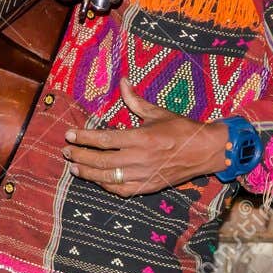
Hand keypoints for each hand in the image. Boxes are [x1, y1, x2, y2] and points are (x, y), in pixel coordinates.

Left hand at [62, 83, 229, 196]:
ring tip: (74, 168)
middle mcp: (139, 159)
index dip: (84, 138)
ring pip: (108, 178)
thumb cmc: (182, 129)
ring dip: (88, 173)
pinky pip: (122, 190)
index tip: (69, 136)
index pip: (103, 139)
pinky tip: (97, 179)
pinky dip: (106, 186)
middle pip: (101, 161)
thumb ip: (135, 100)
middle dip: (80, 156)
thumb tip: (122, 81)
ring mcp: (143, 176)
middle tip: (66, 152)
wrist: (205, 151)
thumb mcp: (158, 112)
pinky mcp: (149, 187)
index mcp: (140, 138)